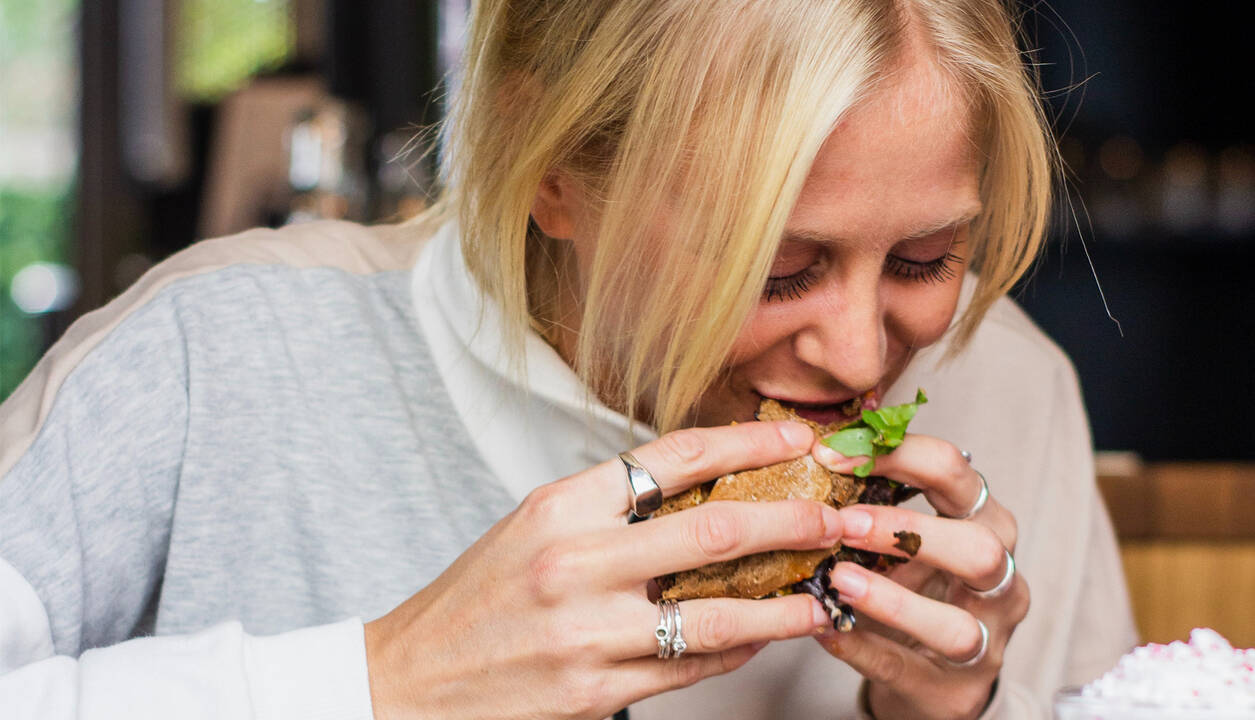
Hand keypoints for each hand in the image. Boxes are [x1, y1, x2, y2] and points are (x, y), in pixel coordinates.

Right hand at [365, 420, 843, 719]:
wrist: (411, 681)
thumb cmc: (476, 599)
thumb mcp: (533, 528)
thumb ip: (610, 508)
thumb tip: (702, 489)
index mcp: (562, 505)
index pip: (675, 456)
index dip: (749, 442)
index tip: (799, 437)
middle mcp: (576, 561)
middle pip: (716, 529)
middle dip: (795, 520)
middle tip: (840, 516)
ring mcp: (588, 631)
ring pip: (719, 612)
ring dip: (786, 603)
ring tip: (824, 595)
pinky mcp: (595, 691)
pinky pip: (691, 666)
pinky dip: (737, 649)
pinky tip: (762, 635)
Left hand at [811, 435, 1028, 719]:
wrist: (932, 672)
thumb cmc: (913, 586)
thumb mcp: (901, 537)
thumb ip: (871, 500)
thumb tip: (810, 450)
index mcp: (984, 521)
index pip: (954, 471)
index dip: (895, 456)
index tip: (830, 454)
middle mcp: (999, 578)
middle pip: (981, 548)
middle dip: (911, 532)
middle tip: (844, 523)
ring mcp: (986, 640)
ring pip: (957, 624)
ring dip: (892, 600)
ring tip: (837, 579)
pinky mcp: (955, 691)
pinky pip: (907, 669)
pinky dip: (862, 647)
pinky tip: (824, 629)